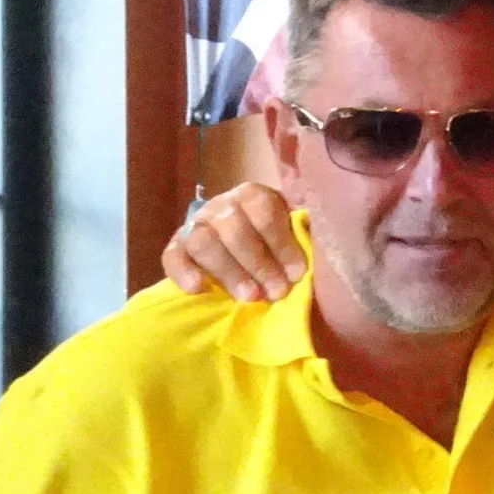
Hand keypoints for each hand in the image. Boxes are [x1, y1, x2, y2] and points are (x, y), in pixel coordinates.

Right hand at [160, 182, 304, 300]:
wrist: (243, 244)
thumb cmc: (276, 243)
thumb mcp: (293, 232)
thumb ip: (303, 235)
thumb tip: (320, 250)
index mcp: (254, 196)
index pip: (265, 212)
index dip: (282, 243)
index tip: (297, 273)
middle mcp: (222, 206)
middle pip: (234, 228)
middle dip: (258, 263)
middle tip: (276, 291)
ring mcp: (197, 224)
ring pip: (204, 242)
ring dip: (229, 272)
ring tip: (249, 296)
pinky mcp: (177, 245)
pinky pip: (173, 256)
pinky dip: (184, 272)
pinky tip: (198, 289)